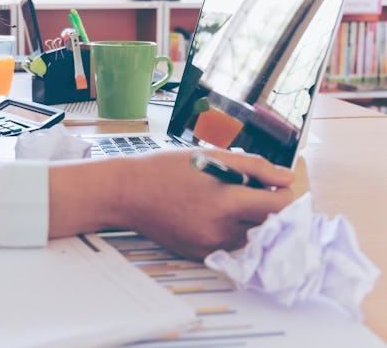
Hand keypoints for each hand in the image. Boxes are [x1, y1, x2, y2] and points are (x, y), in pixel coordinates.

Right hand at [49, 149, 295, 260]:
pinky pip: (229, 246)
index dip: (284, 193)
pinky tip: (209, 212)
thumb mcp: (211, 157)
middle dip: (265, 206)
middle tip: (247, 188)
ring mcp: (209, 247)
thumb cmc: (165, 169)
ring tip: (225, 199)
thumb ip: (254, 167)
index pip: (280, 206)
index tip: (275, 184)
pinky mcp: (200, 255)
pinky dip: (229, 230)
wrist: (126, 194)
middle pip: (268, 224)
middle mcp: (220, 230)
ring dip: (249, 219)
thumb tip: (287, 177)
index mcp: (224, 202)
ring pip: (251, 237)